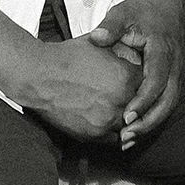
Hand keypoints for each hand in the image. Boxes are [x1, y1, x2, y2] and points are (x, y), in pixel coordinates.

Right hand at [23, 38, 142, 140]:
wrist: (37, 75)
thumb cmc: (66, 57)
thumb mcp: (99, 45)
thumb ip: (122, 51)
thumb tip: (137, 53)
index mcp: (126, 76)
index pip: (147, 85)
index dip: (141, 84)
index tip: (135, 84)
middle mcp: (121, 99)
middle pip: (140, 107)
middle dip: (134, 103)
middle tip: (127, 100)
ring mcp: (108, 119)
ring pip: (129, 125)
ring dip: (125, 121)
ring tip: (116, 113)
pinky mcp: (94, 134)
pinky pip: (113, 139)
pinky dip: (111, 133)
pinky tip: (105, 122)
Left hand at [86, 0, 183, 148]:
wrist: (163, 7)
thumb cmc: (140, 12)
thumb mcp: (123, 13)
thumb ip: (111, 25)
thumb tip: (97, 37)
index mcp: (162, 50)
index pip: (156, 81)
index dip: (143, 100)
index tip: (126, 116)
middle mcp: (174, 66)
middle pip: (168, 100)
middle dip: (149, 121)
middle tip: (126, 135)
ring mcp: (176, 74)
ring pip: (169, 106)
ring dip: (151, 125)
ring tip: (129, 140)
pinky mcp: (172, 80)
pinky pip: (166, 104)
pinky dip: (152, 119)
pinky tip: (134, 131)